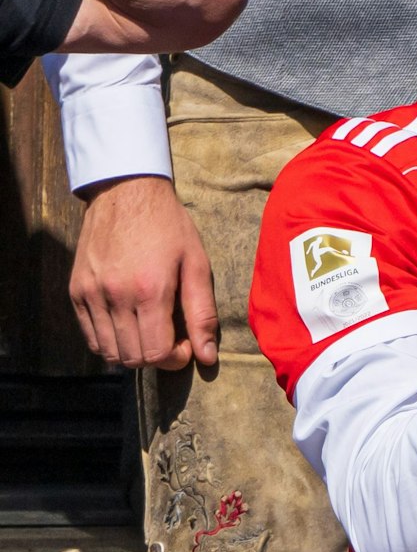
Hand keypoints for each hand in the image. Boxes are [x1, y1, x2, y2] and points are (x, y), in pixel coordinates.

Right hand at [69, 174, 217, 369]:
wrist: (125, 192)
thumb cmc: (168, 226)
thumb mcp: (197, 264)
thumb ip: (202, 313)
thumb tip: (207, 356)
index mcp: (149, 290)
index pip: (155, 353)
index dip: (174, 359)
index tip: (186, 344)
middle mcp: (114, 295)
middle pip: (131, 357)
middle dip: (156, 358)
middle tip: (170, 339)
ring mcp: (90, 294)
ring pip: (107, 352)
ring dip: (132, 352)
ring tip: (150, 332)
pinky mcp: (75, 291)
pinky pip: (89, 336)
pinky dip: (109, 341)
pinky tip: (128, 326)